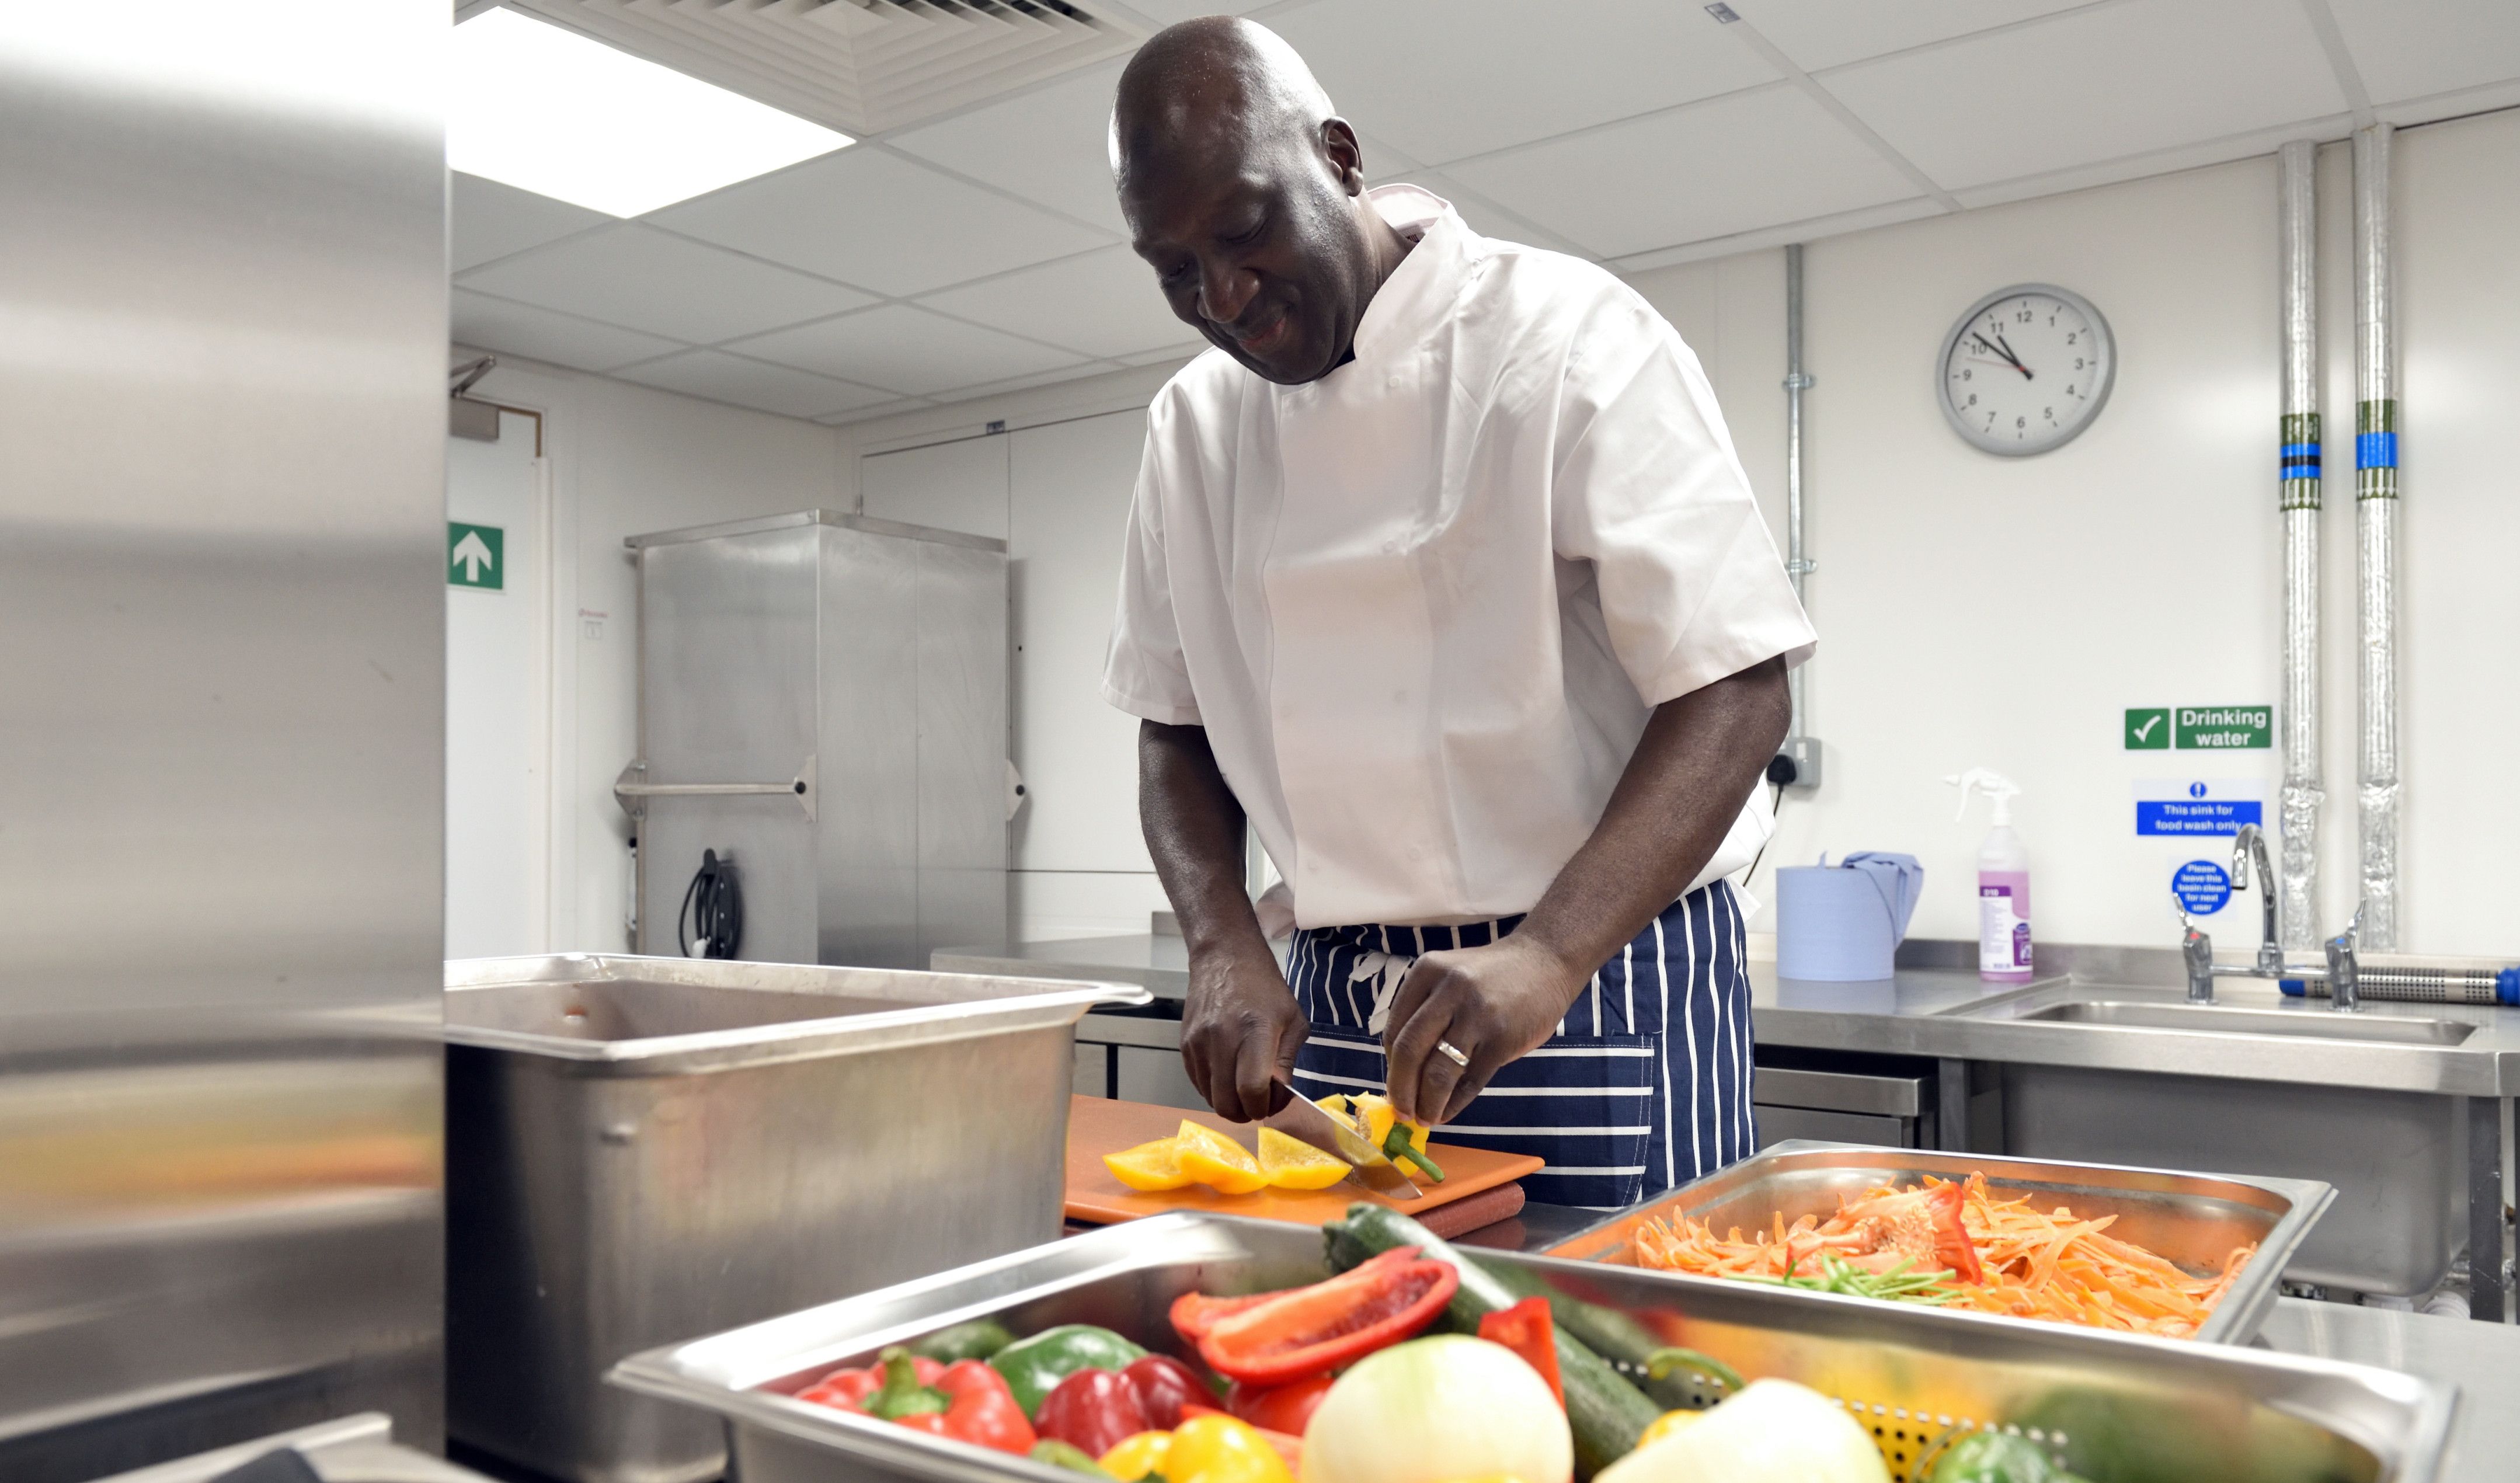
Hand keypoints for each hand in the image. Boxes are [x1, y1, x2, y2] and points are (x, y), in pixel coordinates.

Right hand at [1179, 940, 1307, 1121]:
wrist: (1224, 959)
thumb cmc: (1265, 989)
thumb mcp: (1293, 1021)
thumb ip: (1286, 1063)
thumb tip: (1277, 1097)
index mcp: (1254, 1031)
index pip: (1251, 1089)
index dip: (1263, 1107)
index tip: (1271, 1103)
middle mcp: (1221, 1039)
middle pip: (1227, 1102)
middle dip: (1245, 1112)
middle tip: (1258, 1103)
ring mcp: (1198, 1043)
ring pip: (1210, 1097)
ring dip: (1229, 1102)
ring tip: (1243, 1087)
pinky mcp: (1185, 1045)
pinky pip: (1198, 1083)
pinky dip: (1214, 1089)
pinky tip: (1228, 1074)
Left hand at [1380, 935, 1584, 1124]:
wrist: (1545, 962)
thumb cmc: (1490, 977)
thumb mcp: (1449, 978)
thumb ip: (1425, 1012)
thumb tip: (1402, 1071)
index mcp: (1426, 972)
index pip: (1394, 1030)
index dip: (1389, 1066)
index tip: (1393, 1087)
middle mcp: (1448, 990)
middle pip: (1409, 1050)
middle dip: (1400, 1089)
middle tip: (1400, 1112)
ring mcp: (1477, 1015)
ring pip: (1439, 1071)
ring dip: (1427, 1103)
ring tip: (1424, 1118)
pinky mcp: (1503, 1039)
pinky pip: (1471, 1081)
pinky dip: (1454, 1103)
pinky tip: (1447, 1113)